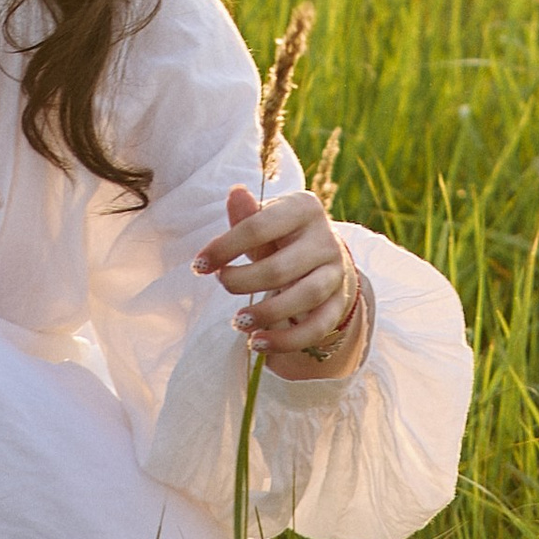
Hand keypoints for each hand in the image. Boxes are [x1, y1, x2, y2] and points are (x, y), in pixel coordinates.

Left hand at [194, 184, 366, 376]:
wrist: (323, 257)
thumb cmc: (282, 237)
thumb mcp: (266, 221)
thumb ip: (247, 215)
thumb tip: (235, 194)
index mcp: (304, 208)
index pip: (260, 227)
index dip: (225, 248)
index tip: (199, 266)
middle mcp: (325, 239)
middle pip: (281, 267)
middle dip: (243, 282)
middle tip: (222, 284)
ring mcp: (336, 273)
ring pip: (305, 297)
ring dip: (266, 313)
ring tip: (237, 323)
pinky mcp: (338, 303)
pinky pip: (317, 327)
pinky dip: (287, 340)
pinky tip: (258, 344)